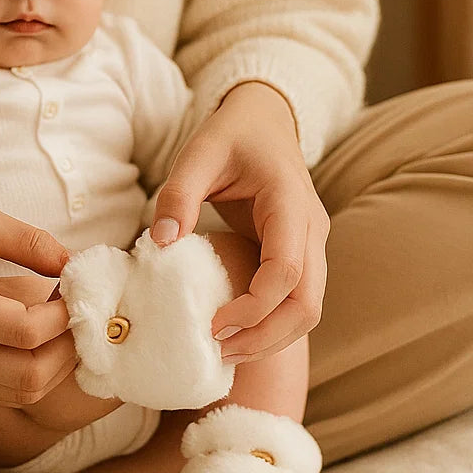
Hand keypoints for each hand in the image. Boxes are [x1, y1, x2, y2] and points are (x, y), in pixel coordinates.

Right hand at [0, 202, 73, 406]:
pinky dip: (37, 373)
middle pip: (29, 374)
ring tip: (68, 330)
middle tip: (79, 317)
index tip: (76, 292)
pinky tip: (46, 345)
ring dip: (58, 365)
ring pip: (21, 392)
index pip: (27, 330)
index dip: (63, 314)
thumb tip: (71, 262)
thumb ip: (24, 242)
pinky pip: (6, 394)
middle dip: (68, 348)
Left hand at [149, 82, 328, 362]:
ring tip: (224, 352)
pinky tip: (237, 332)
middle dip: (266, 337)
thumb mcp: (199, 152)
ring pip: (309, 308)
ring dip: (272, 338)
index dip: (254, 307)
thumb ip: (179, 194)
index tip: (212, 324)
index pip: (286, 270)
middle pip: (308, 304)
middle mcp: (312, 228)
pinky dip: (273, 323)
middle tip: (218, 352)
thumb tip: (159, 243)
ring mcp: (312, 242)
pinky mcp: (301, 252)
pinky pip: (298, 298)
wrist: (265, 119)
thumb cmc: (232, 134)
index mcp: (290, 201)